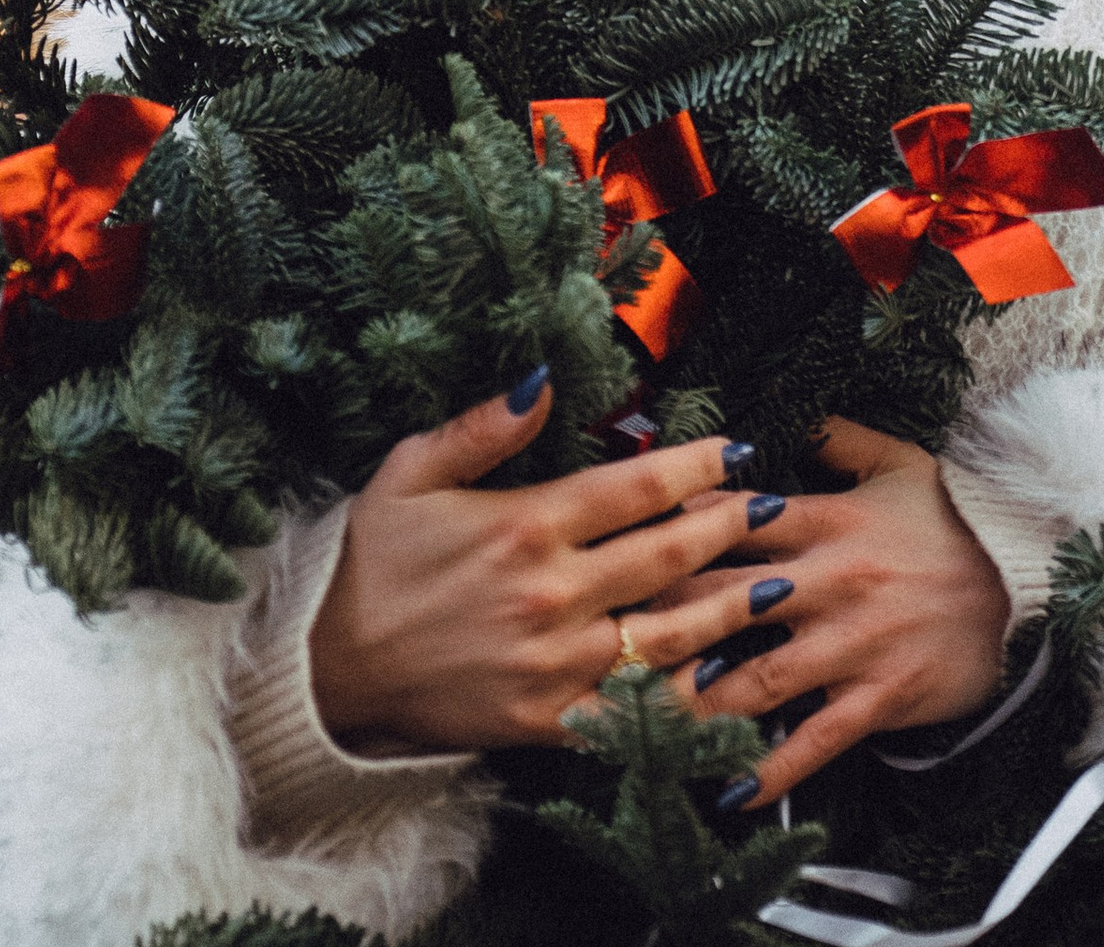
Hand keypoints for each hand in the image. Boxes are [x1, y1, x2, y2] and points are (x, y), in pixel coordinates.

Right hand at [308, 376, 764, 754]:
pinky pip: (635, 714)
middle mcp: (551, 595)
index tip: (738, 449)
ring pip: (669, 636)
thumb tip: (548, 377)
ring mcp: (554, 666)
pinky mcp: (548, 725)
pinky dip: (687, 701)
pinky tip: (726, 683)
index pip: (638, 488)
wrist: (326, 669)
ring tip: (777, 583)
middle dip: (730, 527)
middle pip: (668, 557)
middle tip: (773, 505)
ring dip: (730, 609)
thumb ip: (485, 425)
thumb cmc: (371, 560)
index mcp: (525, 525)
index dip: (698, 466)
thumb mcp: (412, 470)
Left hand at [627, 415, 1010, 806]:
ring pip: (757, 677)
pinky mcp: (879, 695)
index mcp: (825, 520)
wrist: (1028, 581)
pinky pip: (816, 738)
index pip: (730, 523)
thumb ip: (838, 438)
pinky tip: (729, 790)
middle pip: (726, 601)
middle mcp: (829, 581)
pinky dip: (772, 768)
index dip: (670, 535)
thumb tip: (792, 414)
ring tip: (642, 721)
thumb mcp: (899, 463)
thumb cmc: (957, 522)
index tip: (617, 550)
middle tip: (599, 645)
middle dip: (662, 623)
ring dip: (699, 701)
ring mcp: (852, 643)